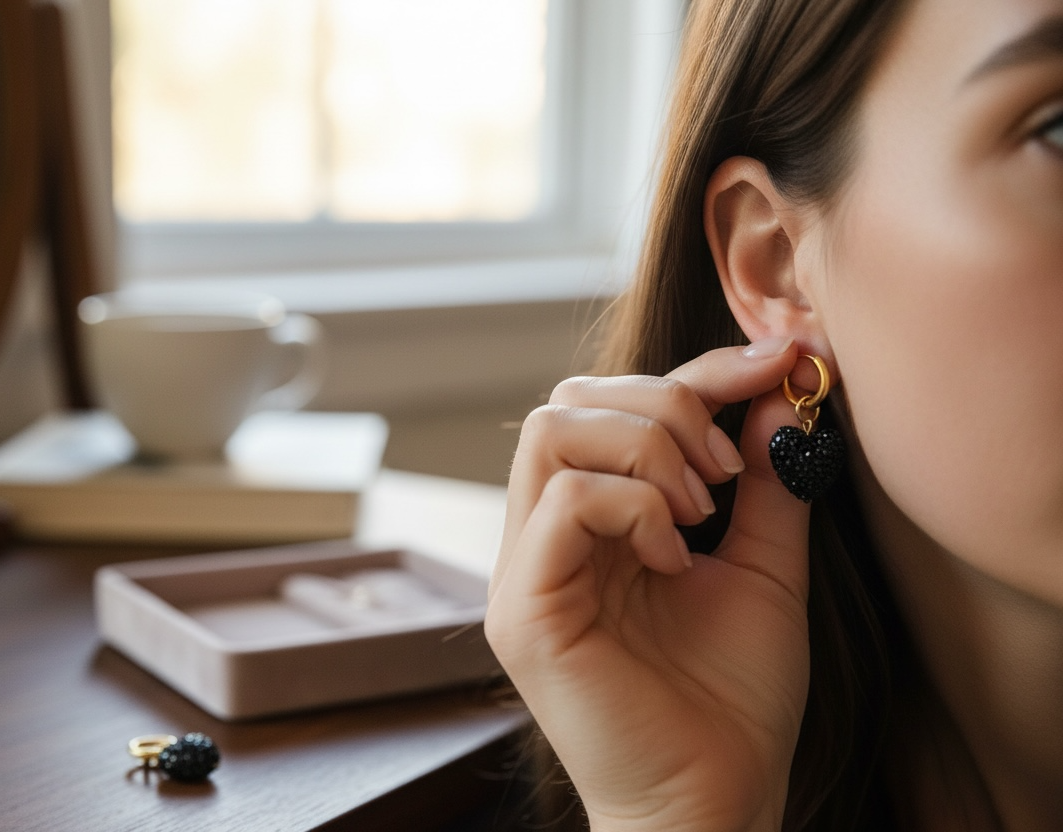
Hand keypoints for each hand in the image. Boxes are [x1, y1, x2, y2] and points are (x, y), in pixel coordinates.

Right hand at [486, 338, 811, 831]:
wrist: (714, 801)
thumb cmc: (733, 699)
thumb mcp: (763, 565)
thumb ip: (764, 481)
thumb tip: (775, 392)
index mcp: (591, 523)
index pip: (611, 403)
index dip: (694, 372)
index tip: (776, 368)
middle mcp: (544, 536)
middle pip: (569, 399)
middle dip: (666, 407)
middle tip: (725, 473)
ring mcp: (525, 571)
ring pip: (554, 431)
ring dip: (647, 449)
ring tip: (698, 511)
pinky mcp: (525, 609)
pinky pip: (565, 501)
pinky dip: (633, 505)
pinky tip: (674, 556)